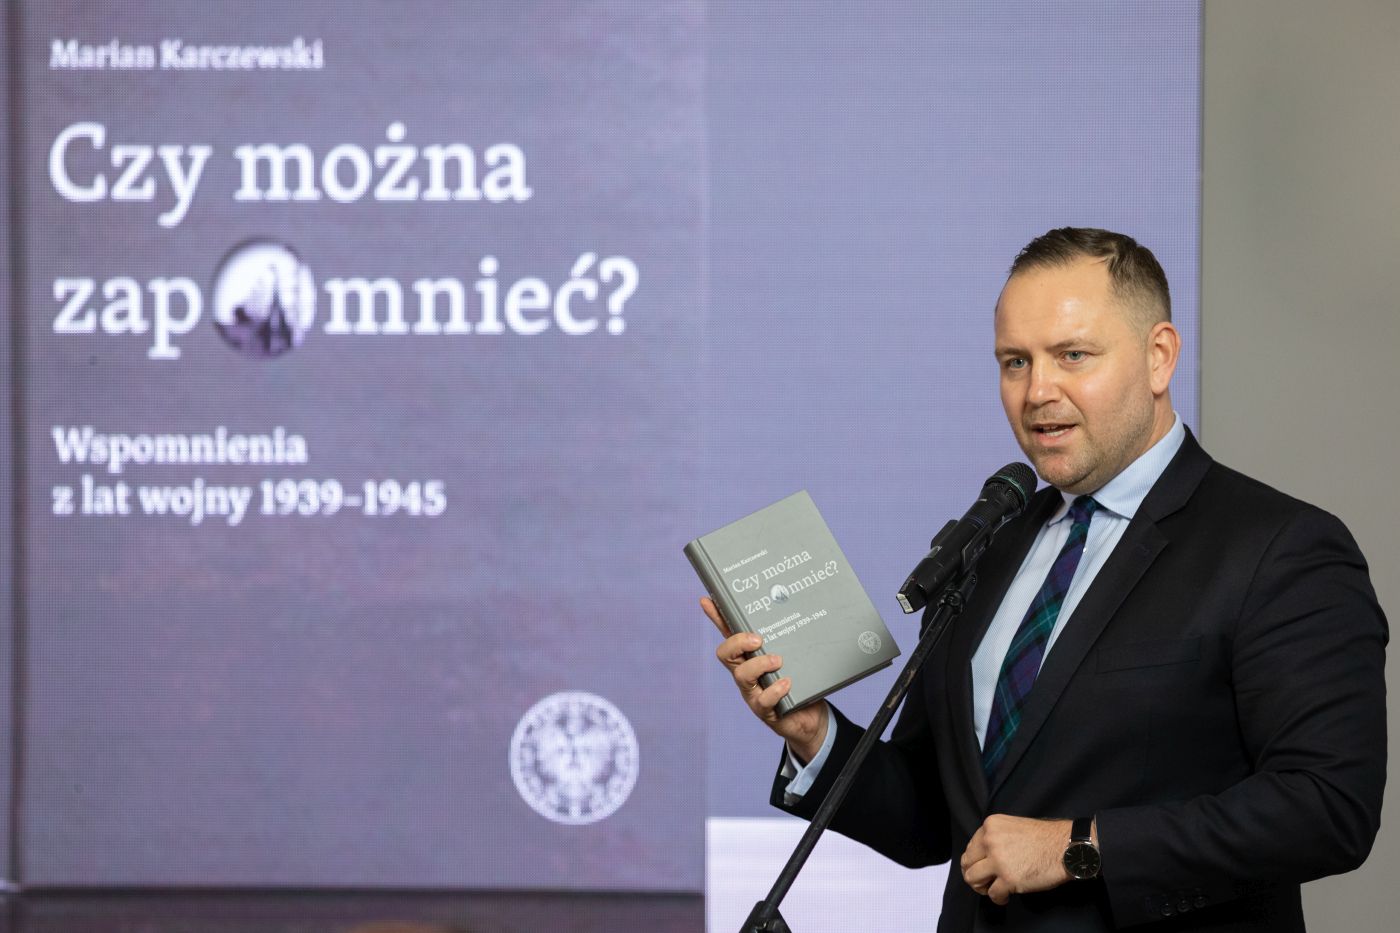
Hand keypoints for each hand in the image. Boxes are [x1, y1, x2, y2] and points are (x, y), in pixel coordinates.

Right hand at [702, 596, 828, 760]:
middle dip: (737, 643)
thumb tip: (789, 605)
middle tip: (758, 639)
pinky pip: (763, 700)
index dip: (716, 618)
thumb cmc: (799, 680)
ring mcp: (753, 692)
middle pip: (725, 654)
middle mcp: (746, 673)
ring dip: (758, 665)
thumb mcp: (792, 655)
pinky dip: (774, 690)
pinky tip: (787, 683)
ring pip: (741, 676)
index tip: (707, 600)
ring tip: (778, 661)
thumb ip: (785, 638)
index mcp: (749, 656)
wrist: (810, 716)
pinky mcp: (765, 710)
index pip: (728, 633)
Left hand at [959, 814, 1074, 904]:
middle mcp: (990, 840)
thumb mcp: (1013, 826)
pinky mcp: (1008, 878)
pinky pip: (993, 894)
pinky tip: (1005, 897)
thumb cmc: (1045, 838)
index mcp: (990, 826)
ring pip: (973, 879)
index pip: (970, 847)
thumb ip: (996, 837)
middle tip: (983, 882)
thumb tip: (984, 855)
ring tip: (992, 889)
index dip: (975, 861)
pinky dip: (998, 898)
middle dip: (973, 875)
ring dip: (981, 887)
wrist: (1066, 847)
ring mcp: (998, 860)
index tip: (981, 868)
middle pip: (967, 863)